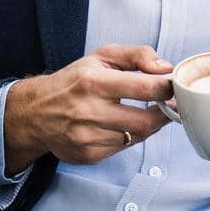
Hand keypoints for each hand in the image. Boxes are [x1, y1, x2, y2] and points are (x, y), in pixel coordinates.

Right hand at [4, 44, 172, 169]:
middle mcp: (89, 112)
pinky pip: (122, 148)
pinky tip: (120, 126)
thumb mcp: (102, 57)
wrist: (35, 112)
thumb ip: (137, 55)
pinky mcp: (87, 155)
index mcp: (94, 82)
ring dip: (147, 126)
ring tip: (143, 112)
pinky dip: (129, 137)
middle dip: (164, 113)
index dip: (167, 89)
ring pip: (137, 137)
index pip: (145, 88)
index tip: (174, 88)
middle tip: (169, 105)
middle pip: (146, 121)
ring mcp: (87, 137)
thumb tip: (165, 69)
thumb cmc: (74, 81)